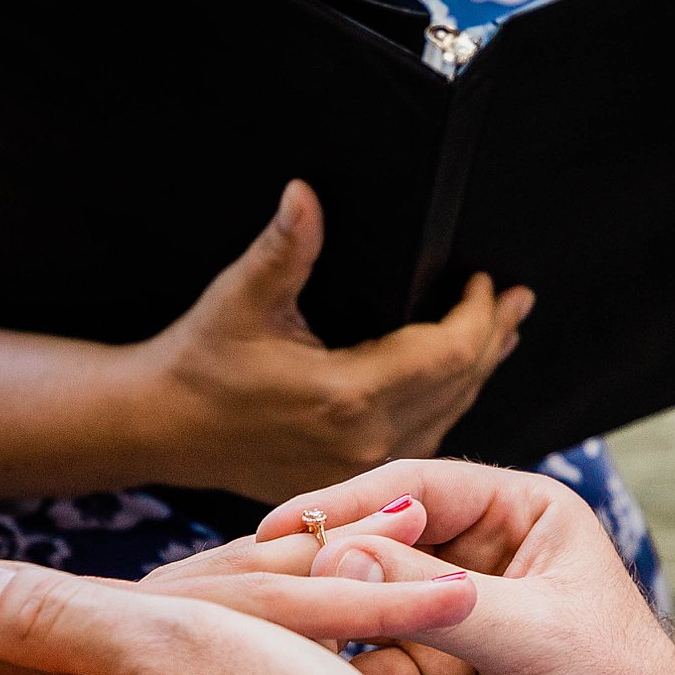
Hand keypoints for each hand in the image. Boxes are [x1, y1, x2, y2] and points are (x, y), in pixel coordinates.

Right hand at [128, 181, 534, 503]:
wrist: (155, 429)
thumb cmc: (195, 363)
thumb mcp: (239, 298)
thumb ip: (285, 248)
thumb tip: (306, 193)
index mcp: (346, 398)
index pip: (448, 355)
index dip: (478, 316)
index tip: (487, 281)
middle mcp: (363, 442)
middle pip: (459, 389)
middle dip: (493, 339)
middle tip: (518, 301)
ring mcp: (358, 469)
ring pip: (446, 418)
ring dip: (475, 374)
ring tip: (499, 335)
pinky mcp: (346, 480)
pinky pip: (419, 440)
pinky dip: (446, 405)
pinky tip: (452, 382)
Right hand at [259, 462, 674, 674]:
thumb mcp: (534, 638)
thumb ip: (433, 599)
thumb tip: (333, 559)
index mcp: (519, 515)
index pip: (414, 490)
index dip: (344, 507)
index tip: (276, 531)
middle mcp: (477, 561)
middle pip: (375, 548)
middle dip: (317, 568)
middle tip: (245, 590)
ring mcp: (450, 626)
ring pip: (359, 612)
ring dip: (317, 629)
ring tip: (254, 644)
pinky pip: (364, 671)